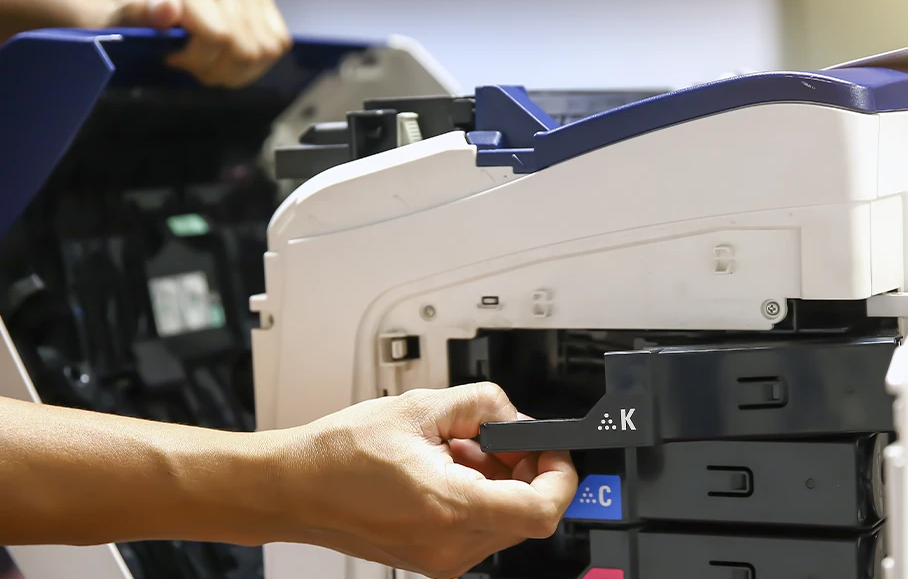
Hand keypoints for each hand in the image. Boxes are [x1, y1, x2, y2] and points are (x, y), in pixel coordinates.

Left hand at [97, 0, 290, 87]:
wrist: (145, 8)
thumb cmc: (132, 20)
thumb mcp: (121, 20)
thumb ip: (140, 12)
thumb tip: (168, 5)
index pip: (219, 36)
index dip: (199, 61)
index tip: (174, 60)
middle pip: (244, 47)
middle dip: (218, 69)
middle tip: (193, 68)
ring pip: (265, 49)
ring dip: (238, 70)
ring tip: (211, 64)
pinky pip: (279, 41)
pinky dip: (258, 61)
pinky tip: (232, 59)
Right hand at [278, 382, 577, 577]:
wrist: (292, 487)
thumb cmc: (338, 454)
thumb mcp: (421, 406)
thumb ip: (483, 404)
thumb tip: (515, 416)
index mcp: (451, 507)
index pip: (543, 510)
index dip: (561, 475)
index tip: (552, 449)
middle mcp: (450, 544)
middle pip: (527, 511)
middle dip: (522, 467)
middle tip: (492, 435)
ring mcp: (441, 557)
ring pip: (504, 518)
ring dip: (496, 479)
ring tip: (453, 448)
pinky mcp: (432, 557)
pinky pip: (478, 526)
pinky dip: (475, 493)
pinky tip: (442, 466)